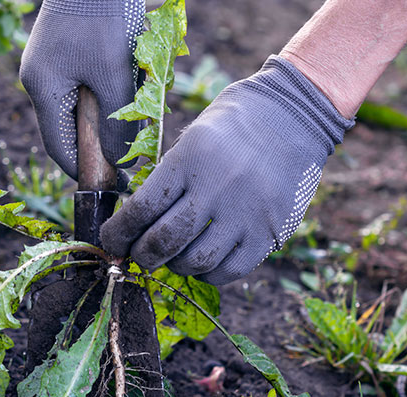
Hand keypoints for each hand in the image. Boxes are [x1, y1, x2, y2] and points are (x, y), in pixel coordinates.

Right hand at [19, 0, 144, 179]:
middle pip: (68, 129)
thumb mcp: (114, 73)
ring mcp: (49, 66)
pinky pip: (82, 86)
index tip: (110, 182)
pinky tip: (125, 87)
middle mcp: (40, 81)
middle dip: (98, 142)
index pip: (59, 148)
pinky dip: (103, 94)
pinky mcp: (62, 53)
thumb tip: (118, 160)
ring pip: (77, 107)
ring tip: (132, 116)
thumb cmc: (103, 16)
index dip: (83, 169)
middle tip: (129, 152)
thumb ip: (116, 121)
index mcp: (43, 89)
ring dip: (104, 116)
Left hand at [100, 56, 353, 284]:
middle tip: (138, 254)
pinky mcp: (271, 231)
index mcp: (190, 158)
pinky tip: (202, 261)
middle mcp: (218, 186)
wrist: (295, 114)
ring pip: (196, 261)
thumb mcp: (191, 138)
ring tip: (172, 256)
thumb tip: (135, 223)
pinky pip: (230, 270)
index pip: (141, 209)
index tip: (111, 241)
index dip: (118, 233)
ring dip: (174, 265)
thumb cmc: (232, 125)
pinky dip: (208, 273)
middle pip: (165, 241)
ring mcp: (247, 212)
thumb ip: (167, 178)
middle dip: (142, 255)